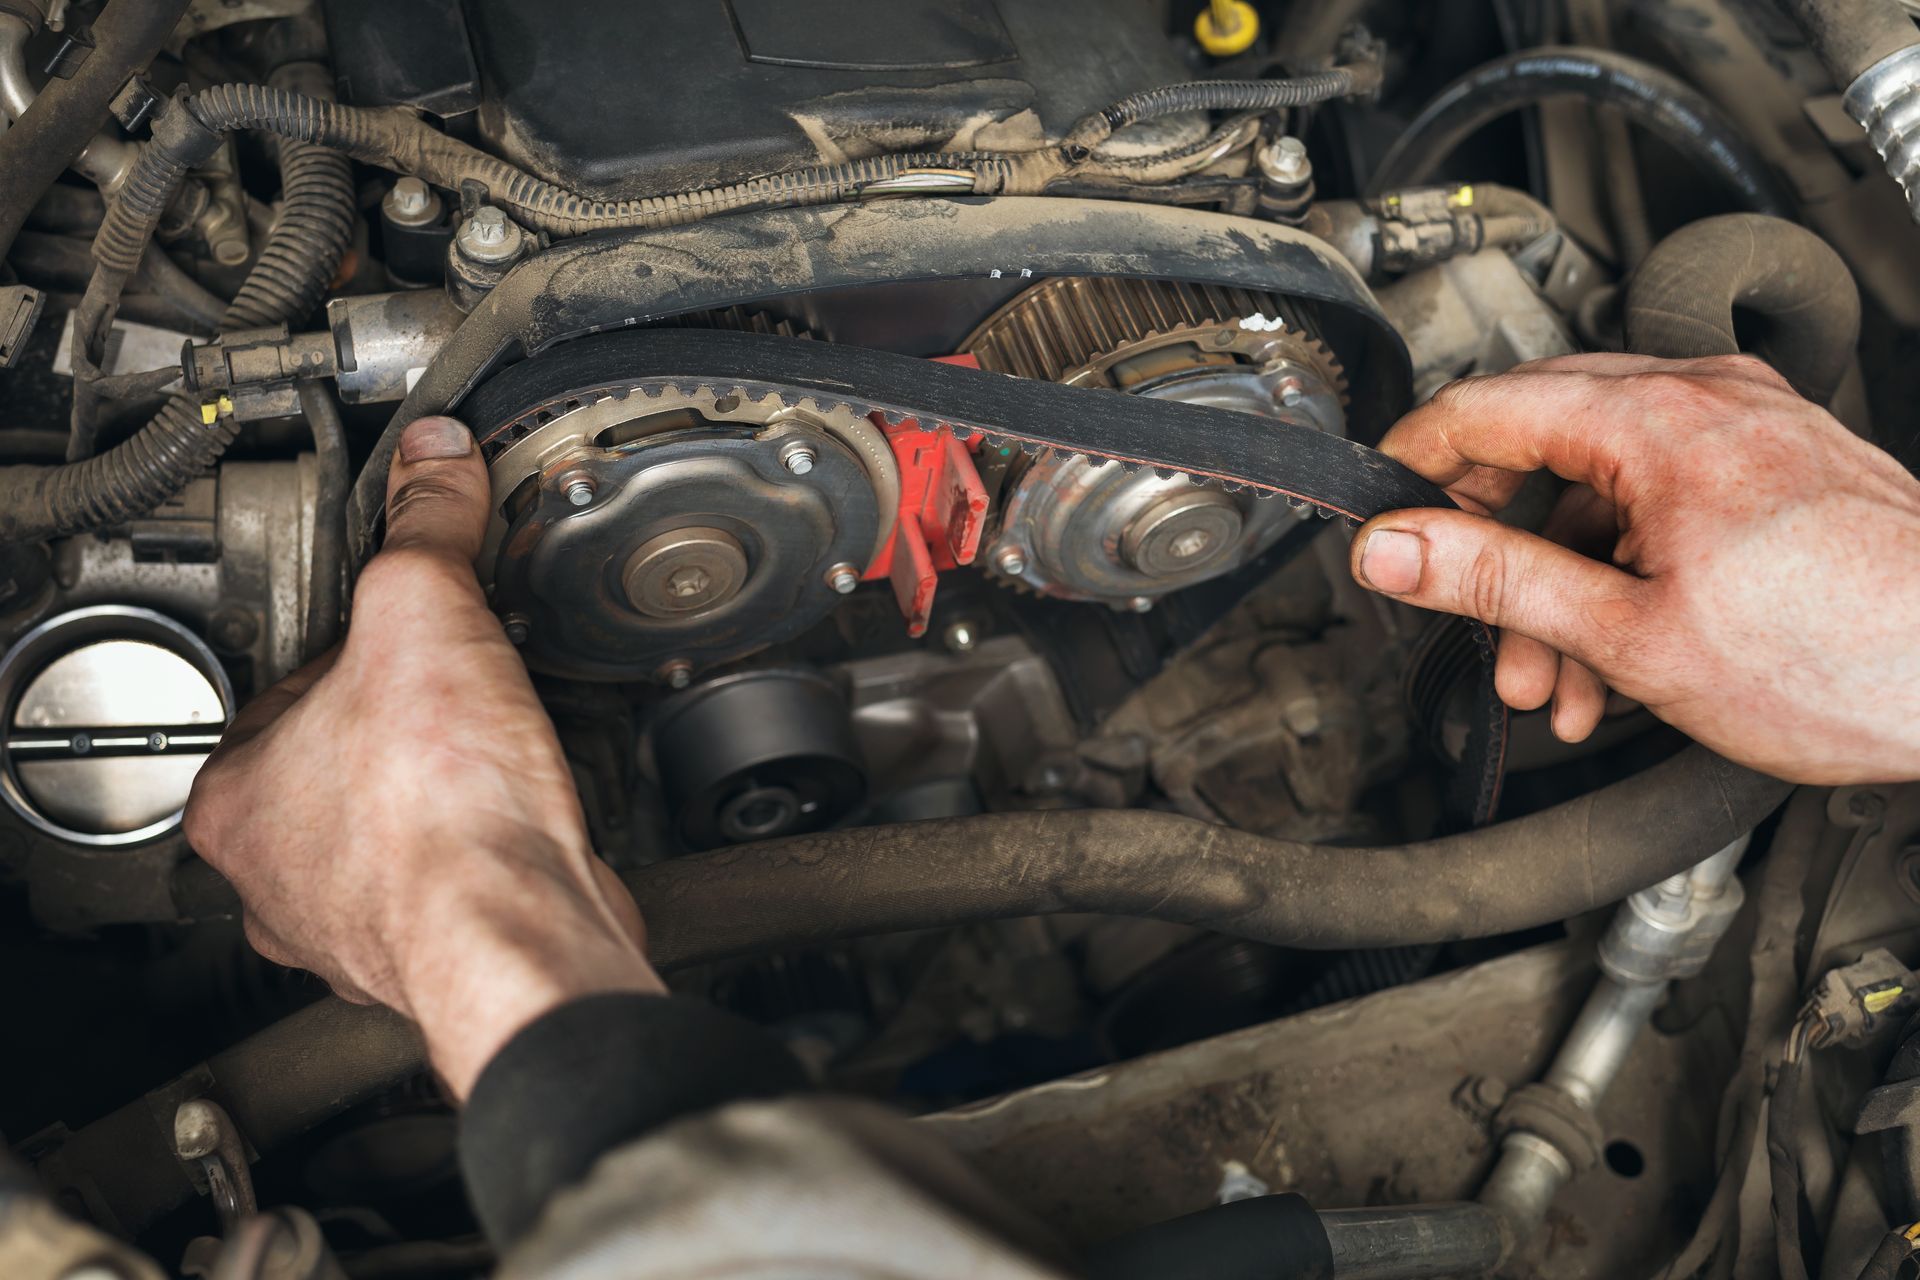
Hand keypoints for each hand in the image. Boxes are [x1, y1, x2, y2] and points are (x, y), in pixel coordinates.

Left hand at [184, 416, 662, 1097]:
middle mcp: (274, 876)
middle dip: (392, 728)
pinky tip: (517, 821)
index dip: (355, 647)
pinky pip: (444, 884)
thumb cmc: (445, 812)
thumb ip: (427, 527)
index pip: (280, 689)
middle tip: (453, 695)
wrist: (522, 934)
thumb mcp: (426, 611)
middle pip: (328, 764)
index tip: (404, 632)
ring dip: (434, 797)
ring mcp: (348, 927)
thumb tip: (435, 456)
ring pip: (382, 834)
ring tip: (488, 756)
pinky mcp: (427, 956)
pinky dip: (480, 852)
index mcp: (233, 797)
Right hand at [1348, 353, 1919, 784]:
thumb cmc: (1846, 658)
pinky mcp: (1783, 469)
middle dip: (1494, 551)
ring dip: (1561, 584)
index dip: (1413, 464)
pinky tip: (1618, 661)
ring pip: (1603, 487)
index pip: (1485, 407)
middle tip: (1466, 620)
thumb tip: (1393, 545)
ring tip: (1555, 684)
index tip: (1377, 513)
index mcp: (1661, 419)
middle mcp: (1710, 399)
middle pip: (1540, 444)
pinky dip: (1624, 572)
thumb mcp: (1630, 633)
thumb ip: (1494, 580)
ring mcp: (1753, 428)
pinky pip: (1665, 501)